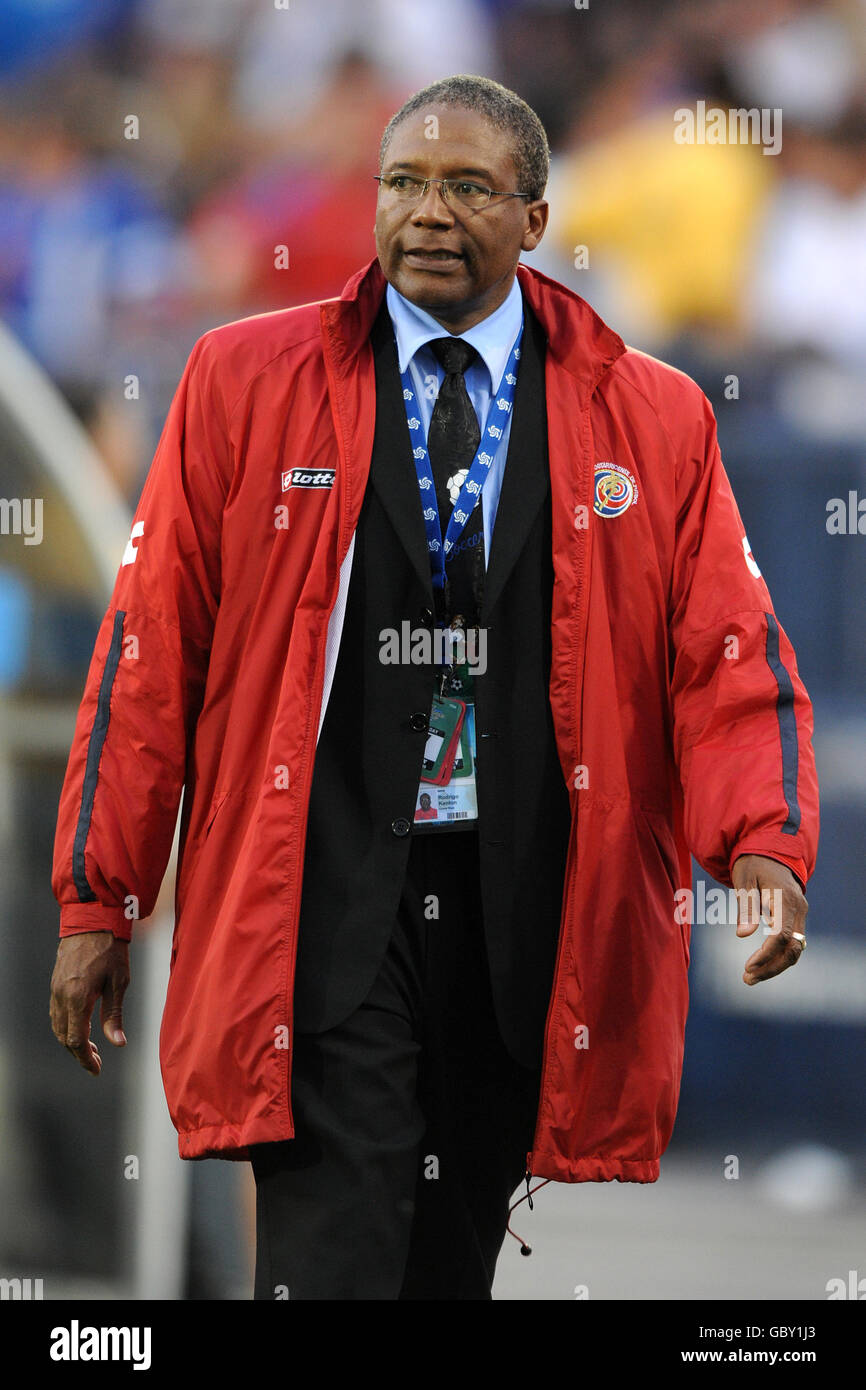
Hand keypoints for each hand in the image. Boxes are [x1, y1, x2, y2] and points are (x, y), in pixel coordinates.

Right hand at [49, 932, 129, 1074]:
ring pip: (58, 1026)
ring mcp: (56, 989)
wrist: (93, 920)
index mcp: (78, 999)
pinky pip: (56, 1013)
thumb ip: (114, 1015)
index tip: (96, 1070)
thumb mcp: (119, 982)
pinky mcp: (55, 983)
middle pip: (64, 1038)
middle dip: (80, 1054)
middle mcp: (62, 997)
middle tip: (96, 1062)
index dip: (86, 1060)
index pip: (76, 1041)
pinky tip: (80, 1026)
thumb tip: (118, 1043)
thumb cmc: (110, 949)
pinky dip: (66, 1026)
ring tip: (91, 1047)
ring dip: (71, 1041)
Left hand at [732, 854, 807, 985]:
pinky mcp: (796, 917)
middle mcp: (798, 908)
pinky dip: (778, 956)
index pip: (781, 936)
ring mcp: (800, 913)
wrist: (770, 849)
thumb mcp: (744, 880)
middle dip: (771, 967)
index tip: (748, 966)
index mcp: (785, 898)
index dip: (766, 955)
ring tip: (750, 978)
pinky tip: (761, 965)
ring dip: (775, 966)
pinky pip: (792, 943)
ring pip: (795, 949)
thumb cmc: (752, 863)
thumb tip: (743, 935)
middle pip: (792, 948)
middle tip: (747, 979)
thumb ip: (746, 907)